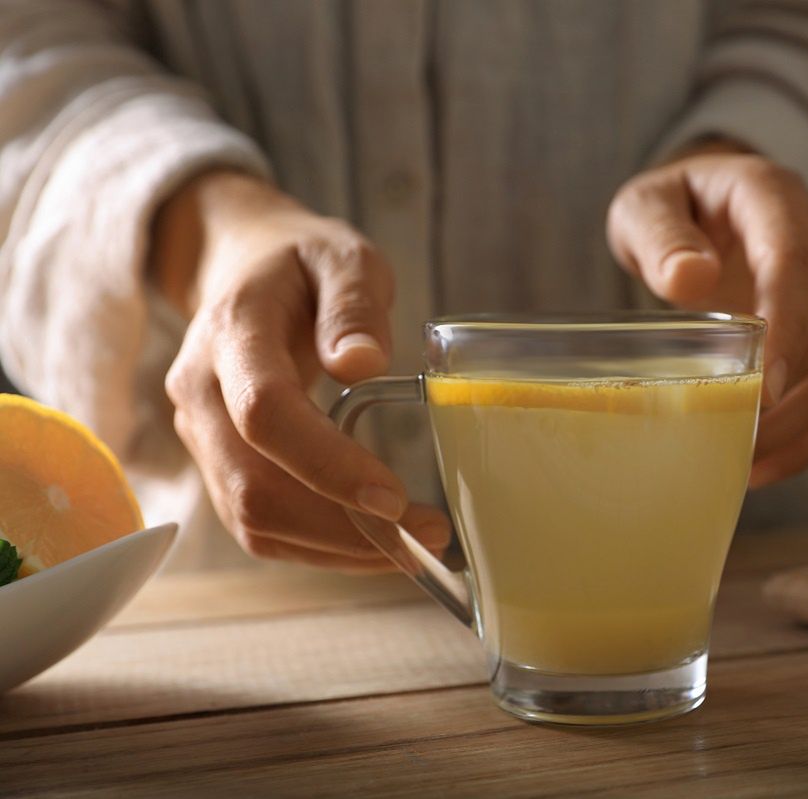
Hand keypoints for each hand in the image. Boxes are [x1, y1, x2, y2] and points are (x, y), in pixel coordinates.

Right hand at [152, 171, 449, 570]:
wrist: (241, 268)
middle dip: (343, 527)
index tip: (395, 498)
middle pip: (254, 486)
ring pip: (254, 519)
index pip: (266, 414)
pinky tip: (377, 544)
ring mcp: (203, 436)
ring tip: (415, 549)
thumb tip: (363, 363)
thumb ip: (353, 303)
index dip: (327, 464)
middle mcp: (200, 395)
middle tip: (428, 537)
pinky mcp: (219, 465)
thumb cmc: (300, 262)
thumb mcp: (341, 256)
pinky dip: (319, 547)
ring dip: (336, 549)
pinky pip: (260, 524)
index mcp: (231, 335)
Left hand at [607, 148, 807, 486]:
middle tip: (737, 440)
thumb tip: (689, 278)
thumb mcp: (646, 206)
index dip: (786, 328)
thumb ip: (660, 235)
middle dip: (787, 394)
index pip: (794, 263)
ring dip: (798, 425)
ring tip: (743, 462)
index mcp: (775, 198)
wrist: (710, 207)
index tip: (764, 388)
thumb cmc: (676, 207)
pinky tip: (763, 465)